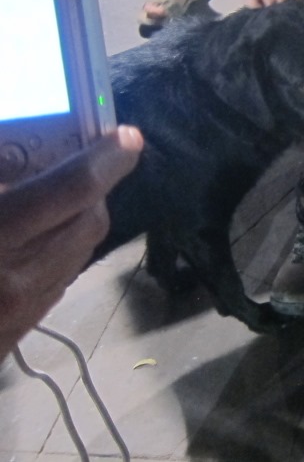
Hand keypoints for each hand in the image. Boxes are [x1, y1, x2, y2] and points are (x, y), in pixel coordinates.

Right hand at [0, 126, 142, 358]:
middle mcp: (17, 279)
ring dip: (78, 217)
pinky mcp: (16, 330)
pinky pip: (59, 277)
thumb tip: (13, 158)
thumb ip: (2, 181)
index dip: (102, 158)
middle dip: (91, 186)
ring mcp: (20, 310)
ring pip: (80, 249)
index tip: (126, 137)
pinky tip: (28, 237)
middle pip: (88, 219)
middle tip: (77, 161)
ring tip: (51, 196)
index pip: (71, 189)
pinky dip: (57, 249)